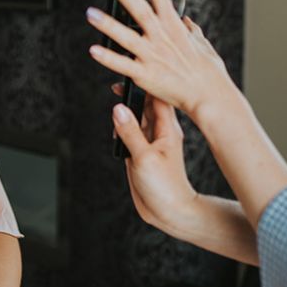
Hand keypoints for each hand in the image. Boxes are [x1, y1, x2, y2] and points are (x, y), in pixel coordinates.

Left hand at [86, 0, 234, 119]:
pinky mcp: (146, 75)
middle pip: (140, 9)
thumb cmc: (209, 73)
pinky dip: (108, 58)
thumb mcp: (203, 46)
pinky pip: (123, 65)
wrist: (211, 97)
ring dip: (107, 24)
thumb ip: (192, 31)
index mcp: (174, 26)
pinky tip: (93, 50)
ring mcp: (153, 55)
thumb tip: (186, 21)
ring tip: (91, 13)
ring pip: (126, 36)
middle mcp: (162, 37)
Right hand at [110, 87, 200, 236]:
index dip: (145, 83)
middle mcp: (160, 132)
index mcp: (168, 128)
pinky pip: (130, 133)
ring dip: (125, 113)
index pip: (157, 97)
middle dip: (132, 94)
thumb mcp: (144, 157)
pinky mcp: (141, 152)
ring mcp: (150, 142)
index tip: (130, 73)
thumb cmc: (165, 186)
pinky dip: (121, 128)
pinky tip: (115, 133)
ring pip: (136, 118)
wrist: (171, 213)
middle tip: (115, 86)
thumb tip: (118, 108)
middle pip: (145, 104)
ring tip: (115, 110)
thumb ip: (130, 132)